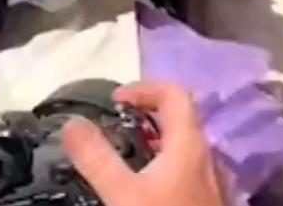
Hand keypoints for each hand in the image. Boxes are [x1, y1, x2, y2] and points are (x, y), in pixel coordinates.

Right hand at [62, 81, 220, 205]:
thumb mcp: (122, 195)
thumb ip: (97, 157)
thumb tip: (72, 123)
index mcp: (189, 144)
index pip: (174, 92)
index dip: (144, 88)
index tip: (115, 101)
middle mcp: (206, 155)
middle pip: (182, 114)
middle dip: (149, 110)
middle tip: (119, 121)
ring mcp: (211, 179)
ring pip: (185, 142)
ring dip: (157, 136)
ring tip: (128, 149)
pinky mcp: (208, 200)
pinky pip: (187, 165)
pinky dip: (165, 159)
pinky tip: (147, 183)